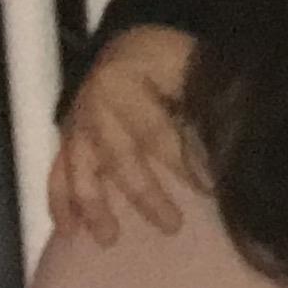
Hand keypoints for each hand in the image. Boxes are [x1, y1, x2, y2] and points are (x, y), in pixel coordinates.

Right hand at [48, 26, 200, 243]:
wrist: (130, 49)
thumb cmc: (171, 63)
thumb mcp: (192, 67)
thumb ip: (207, 104)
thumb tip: (230, 151)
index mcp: (125, 81)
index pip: (157, 130)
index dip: (184, 164)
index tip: (210, 192)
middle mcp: (94, 104)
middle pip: (120, 156)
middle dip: (145, 194)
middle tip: (172, 225)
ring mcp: (77, 124)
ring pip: (81, 170)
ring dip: (95, 206)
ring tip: (108, 238)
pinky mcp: (68, 141)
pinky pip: (58, 173)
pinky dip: (61, 202)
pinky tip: (69, 231)